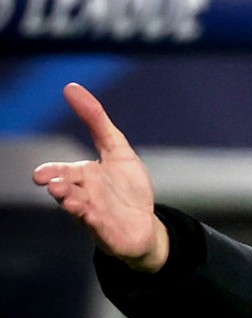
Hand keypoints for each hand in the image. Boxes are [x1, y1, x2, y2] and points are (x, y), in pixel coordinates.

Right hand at [32, 83, 166, 271]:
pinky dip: (92, 218)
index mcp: (83, 176)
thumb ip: (97, 122)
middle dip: (58, 186)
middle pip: (66, 189)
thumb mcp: (118, 151)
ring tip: (61, 194)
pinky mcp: (107, 230)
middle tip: (50, 182)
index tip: (39, 174)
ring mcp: (94, 214)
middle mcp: (83, 195)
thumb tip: (71, 88)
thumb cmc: (127, 188)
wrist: (145, 226)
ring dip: (69, 201)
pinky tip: (89, 213)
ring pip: (77, 207)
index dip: (50, 172)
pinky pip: (97, 224)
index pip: (62, 172)